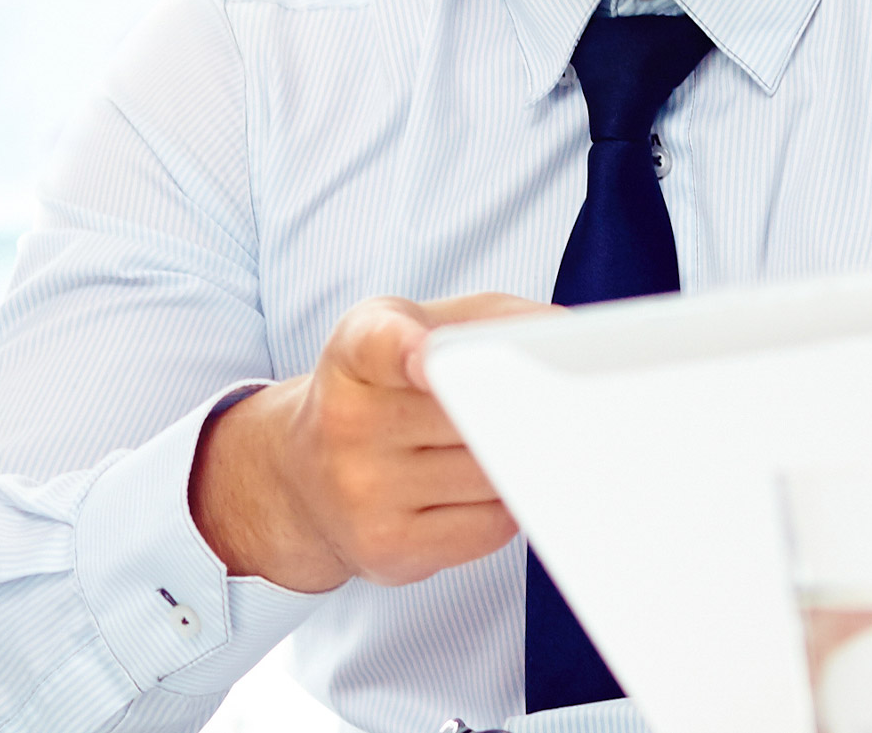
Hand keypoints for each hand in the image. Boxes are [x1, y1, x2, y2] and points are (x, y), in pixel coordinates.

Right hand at [188, 291, 552, 592]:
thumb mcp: (411, 328)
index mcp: (354, 354)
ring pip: (489, 474)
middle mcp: (346, 423)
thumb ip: (487, 319)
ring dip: (519, 461)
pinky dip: (507, 506)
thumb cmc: (382, 389)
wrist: (303, 479)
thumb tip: (567, 335)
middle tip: (559, 405)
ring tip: (514, 444)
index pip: (380, 347)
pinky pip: (489, 526)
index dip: (412, 353)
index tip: (430, 357)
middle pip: (471, 416)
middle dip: (519, 411)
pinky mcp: (386, 551)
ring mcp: (361, 493)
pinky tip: (489, 490)